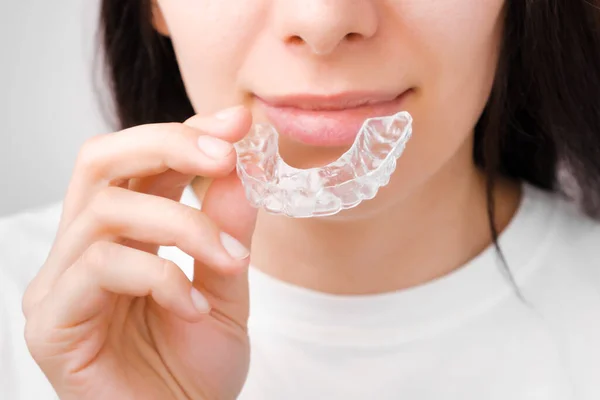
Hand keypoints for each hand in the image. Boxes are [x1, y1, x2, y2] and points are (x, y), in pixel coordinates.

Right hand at [22, 106, 257, 399]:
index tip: (237, 122)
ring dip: (182, 224)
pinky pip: (99, 268)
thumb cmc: (194, 368)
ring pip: (106, 209)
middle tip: (226, 156)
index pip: (140, 160)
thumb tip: (239, 167)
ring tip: (229, 262)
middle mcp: (82, 248)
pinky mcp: (52, 323)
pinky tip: (191, 307)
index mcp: (123, 234)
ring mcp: (61, 283)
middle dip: (168, 145)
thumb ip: (226, 228)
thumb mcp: (225, 287)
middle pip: (100, 160)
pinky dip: (158, 276)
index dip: (185, 132)